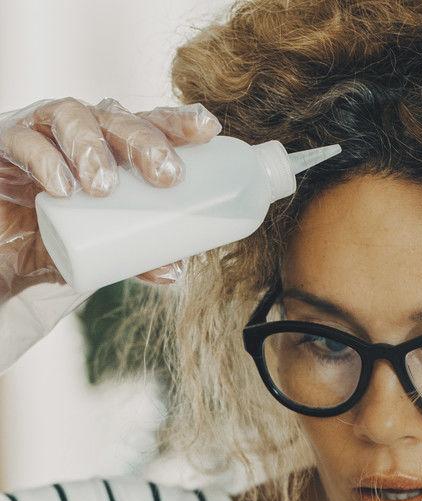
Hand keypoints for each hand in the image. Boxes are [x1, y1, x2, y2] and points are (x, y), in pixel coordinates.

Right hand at [0, 96, 221, 300]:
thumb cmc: (60, 236)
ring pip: (70, 116)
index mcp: (111, 147)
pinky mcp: (6, 143)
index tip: (208, 130)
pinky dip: (42, 160)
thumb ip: (135, 256)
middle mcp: (80, 130)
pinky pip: (23, 141)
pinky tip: (61, 186)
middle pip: (116, 117)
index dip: (178, 121)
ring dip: (92, 147)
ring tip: (104, 185)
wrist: (4, 249)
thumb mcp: (102, 247)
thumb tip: (174, 270)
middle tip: (166, 175)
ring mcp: (41, 132)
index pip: (148, 123)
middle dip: (144, 141)